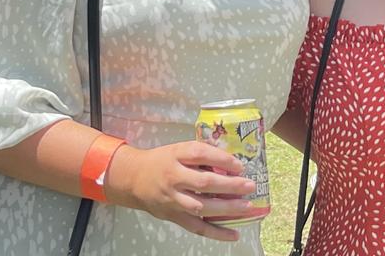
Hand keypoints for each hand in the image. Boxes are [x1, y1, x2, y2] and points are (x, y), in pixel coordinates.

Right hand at [105, 141, 255, 240]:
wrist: (134, 179)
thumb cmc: (163, 161)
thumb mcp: (179, 149)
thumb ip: (202, 154)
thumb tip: (232, 161)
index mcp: (176, 155)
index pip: (201, 154)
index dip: (222, 159)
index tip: (240, 165)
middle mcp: (174, 177)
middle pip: (204, 183)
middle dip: (230, 185)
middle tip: (250, 186)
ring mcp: (173, 199)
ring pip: (201, 207)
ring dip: (226, 208)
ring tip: (246, 207)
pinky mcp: (174, 216)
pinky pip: (196, 227)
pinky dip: (216, 232)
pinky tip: (234, 234)